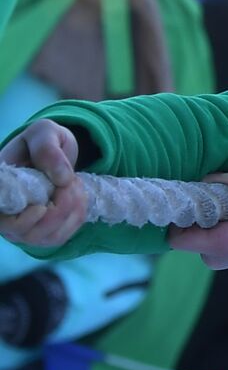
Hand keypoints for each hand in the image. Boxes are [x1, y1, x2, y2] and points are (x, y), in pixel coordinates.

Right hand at [0, 120, 87, 247]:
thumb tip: (61, 178)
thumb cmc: (45, 142)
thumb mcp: (45, 133)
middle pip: (22, 229)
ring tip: (74, 183)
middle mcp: (2, 213)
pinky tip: (77, 195)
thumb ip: (47, 149)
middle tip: (71, 180)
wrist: (58, 156)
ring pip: (44, 235)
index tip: (42, 207)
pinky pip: (61, 236)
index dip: (17, 218)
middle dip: (58, 207)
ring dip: (70, 208)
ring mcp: (20, 229)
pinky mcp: (41, 235)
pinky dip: (77, 215)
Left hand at [169, 169, 227, 284]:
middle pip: (188, 221)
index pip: (176, 234)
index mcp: (222, 245)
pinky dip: (222, 208)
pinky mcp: (223, 246)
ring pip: (199, 219)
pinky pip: (210, 222)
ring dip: (217, 199)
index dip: (185, 208)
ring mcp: (217, 252)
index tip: (211, 190)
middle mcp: (213, 254)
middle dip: (207, 196)